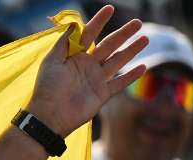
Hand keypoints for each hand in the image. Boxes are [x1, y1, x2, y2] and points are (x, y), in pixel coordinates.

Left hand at [25, 5, 146, 136]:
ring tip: (145, 38)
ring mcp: (95, 80)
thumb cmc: (47, 87)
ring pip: (118, 61)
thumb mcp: (52, 61)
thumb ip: (64, 42)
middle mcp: (87, 66)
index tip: (110, 8)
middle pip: (109, 45)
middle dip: (123, 34)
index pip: (89, 34)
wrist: (49, 116)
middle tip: (137, 22)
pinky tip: (143, 67)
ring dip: (131, 50)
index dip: (99, 21)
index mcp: (74, 56)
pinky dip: (131, 76)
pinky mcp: (102, 94)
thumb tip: (73, 23)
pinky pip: (119, 83)